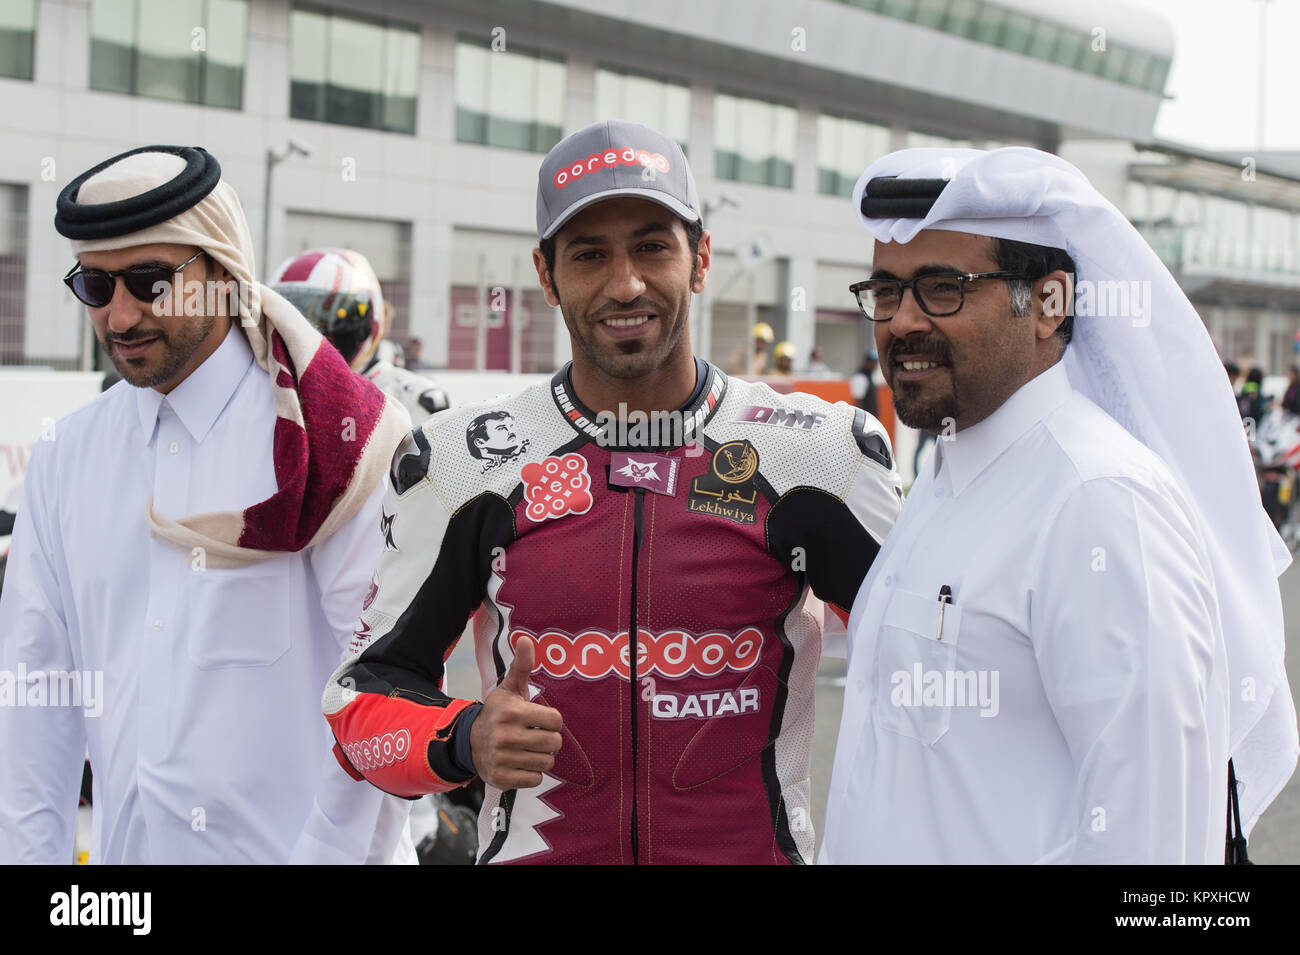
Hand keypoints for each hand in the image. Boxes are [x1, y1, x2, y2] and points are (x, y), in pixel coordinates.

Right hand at [469, 636, 562, 789]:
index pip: (556, 720)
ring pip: (547, 763)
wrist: (469, 742)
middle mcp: (507, 736)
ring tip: (528, 749)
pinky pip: (535, 780)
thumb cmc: (497, 713)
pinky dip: (532, 774)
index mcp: (513, 712)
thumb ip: (521, 666)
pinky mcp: (502, 777)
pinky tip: (521, 763)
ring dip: (541, 757)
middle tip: (536, 736)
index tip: (541, 720)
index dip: (551, 721)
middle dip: (549, 740)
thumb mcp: (509, 689)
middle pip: (554, 743)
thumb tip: (526, 639)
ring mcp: (503, 758)